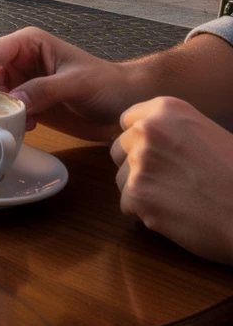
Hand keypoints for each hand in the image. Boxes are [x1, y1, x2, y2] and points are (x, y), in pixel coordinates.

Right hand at [0, 27, 127, 139]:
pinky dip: (6, 118)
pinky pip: (4, 109)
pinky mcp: (27, 103)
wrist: (126, 104)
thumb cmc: (107, 84)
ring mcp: (22, 82)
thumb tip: (13, 101)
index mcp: (28, 43)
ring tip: (13, 120)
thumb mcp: (78, 83)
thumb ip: (45, 89)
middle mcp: (19, 60)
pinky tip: (27, 127)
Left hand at [111, 97, 232, 261]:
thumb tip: (141, 135)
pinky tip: (173, 216)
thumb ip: (171, 129)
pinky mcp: (138, 193)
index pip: (128, 122)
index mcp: (165, 109)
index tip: (160, 157)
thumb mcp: (206, 133)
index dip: (141, 142)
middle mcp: (147, 129)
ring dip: (142, 192)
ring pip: (121, 179)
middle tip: (170, 183)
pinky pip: (127, 205)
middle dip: (138, 167)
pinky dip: (145, 215)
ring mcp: (140, 160)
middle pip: (120, 150)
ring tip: (177, 201)